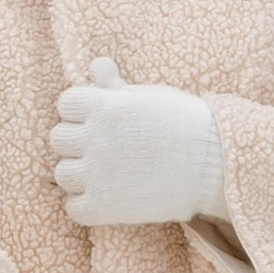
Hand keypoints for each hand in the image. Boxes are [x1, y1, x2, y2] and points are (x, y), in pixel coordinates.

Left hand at [51, 59, 227, 227]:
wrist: (215, 168)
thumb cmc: (186, 125)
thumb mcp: (151, 97)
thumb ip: (116, 86)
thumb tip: (96, 65)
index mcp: (105, 106)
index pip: (66, 103)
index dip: (82, 112)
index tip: (103, 121)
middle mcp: (95, 138)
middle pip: (58, 139)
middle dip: (78, 143)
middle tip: (107, 150)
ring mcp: (97, 174)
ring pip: (62, 174)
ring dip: (79, 175)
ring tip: (107, 175)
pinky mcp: (103, 206)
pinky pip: (73, 207)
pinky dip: (85, 205)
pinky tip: (109, 197)